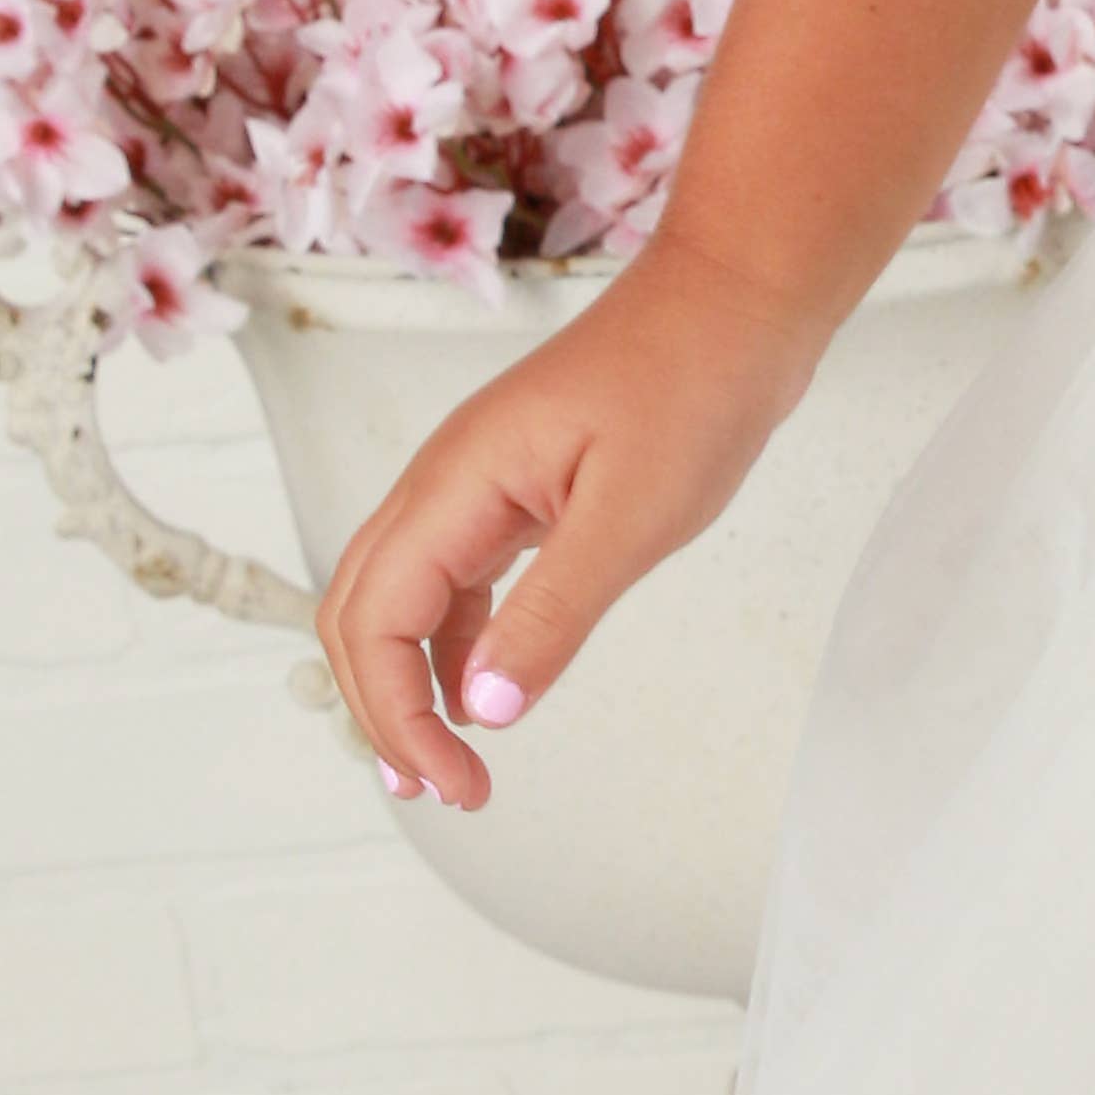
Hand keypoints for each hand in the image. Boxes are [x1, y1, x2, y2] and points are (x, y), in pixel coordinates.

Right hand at [312, 243, 822, 811]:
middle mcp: (442, 483)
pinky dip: (456, 646)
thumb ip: (553, 613)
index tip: (457, 782)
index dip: (396, 714)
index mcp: (454, 484)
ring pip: (400, 599)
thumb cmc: (692, 388)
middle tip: (446, 793)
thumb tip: (486, 710)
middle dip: (384, 712)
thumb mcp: (633, 516)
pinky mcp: (512, 491)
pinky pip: (455, 581)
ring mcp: (473, 485)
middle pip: (361, 613)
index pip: (373, 619)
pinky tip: (485, 695)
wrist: (734, 300)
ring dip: (411, 685)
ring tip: (452, 767)